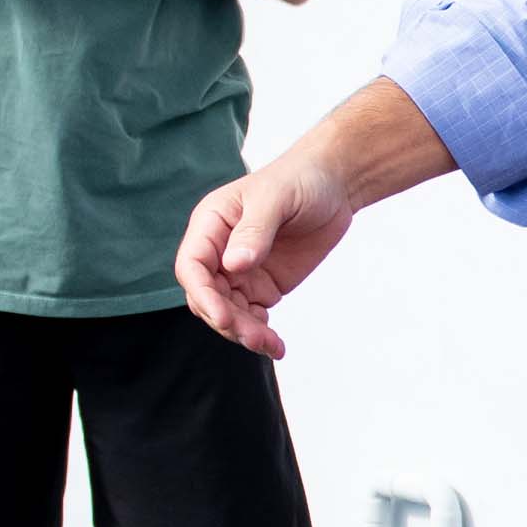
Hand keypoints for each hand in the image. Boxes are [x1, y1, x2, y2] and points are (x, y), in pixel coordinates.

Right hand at [177, 152, 357, 357]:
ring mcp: (240, 272)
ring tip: (272, 345)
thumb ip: (254, 230)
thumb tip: (234, 265)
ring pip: (228, 313)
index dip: (202, 295)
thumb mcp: (276, 199)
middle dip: (226, 321)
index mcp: (211, 224)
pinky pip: (251, 317)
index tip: (223, 316)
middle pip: (206, 297)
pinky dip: (260, 334)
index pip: (192, 267)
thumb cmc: (300, 180)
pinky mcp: (263, 287)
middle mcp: (219, 251)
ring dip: (244, 333)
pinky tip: (276, 345)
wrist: (333, 187)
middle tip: (256, 338)